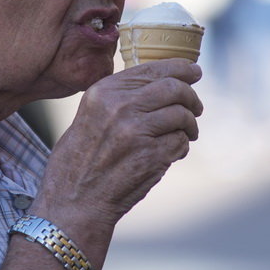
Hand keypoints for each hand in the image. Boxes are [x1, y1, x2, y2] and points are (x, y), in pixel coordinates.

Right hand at [36, 59, 203, 245]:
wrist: (73, 201)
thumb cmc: (78, 161)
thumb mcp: (89, 116)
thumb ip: (118, 98)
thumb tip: (158, 84)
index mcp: (103, 92)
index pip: (152, 69)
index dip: (180, 68)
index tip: (194, 72)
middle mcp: (120, 106)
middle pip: (174, 88)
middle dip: (191, 96)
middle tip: (196, 107)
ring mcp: (137, 131)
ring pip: (182, 115)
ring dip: (190, 125)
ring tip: (186, 134)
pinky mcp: (152, 156)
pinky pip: (180, 142)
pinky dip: (181, 147)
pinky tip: (170, 154)